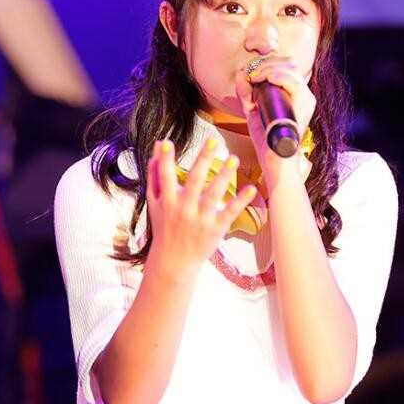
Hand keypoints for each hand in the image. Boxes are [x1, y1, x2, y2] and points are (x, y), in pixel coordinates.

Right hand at [145, 138, 257, 278]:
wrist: (173, 261)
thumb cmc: (164, 228)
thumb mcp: (154, 204)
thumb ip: (154, 177)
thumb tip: (155, 151)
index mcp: (168, 201)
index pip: (165, 177)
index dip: (164, 160)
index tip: (165, 143)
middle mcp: (184, 209)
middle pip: (194, 181)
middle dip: (203, 160)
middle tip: (212, 141)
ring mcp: (200, 219)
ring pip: (213, 194)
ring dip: (224, 176)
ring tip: (233, 159)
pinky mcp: (215, 229)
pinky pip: (229, 212)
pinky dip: (240, 201)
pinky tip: (250, 188)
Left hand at [235, 57, 315, 183]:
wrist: (274, 160)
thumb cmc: (265, 139)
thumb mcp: (252, 111)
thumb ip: (246, 93)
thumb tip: (240, 73)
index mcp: (294, 94)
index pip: (286, 65)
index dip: (267, 62)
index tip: (250, 72)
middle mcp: (303, 94)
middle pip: (289, 62)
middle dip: (266, 62)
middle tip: (251, 73)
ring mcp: (306, 99)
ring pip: (290, 68)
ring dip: (268, 68)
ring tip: (254, 77)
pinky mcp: (304, 105)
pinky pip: (292, 81)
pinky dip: (275, 75)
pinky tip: (263, 79)